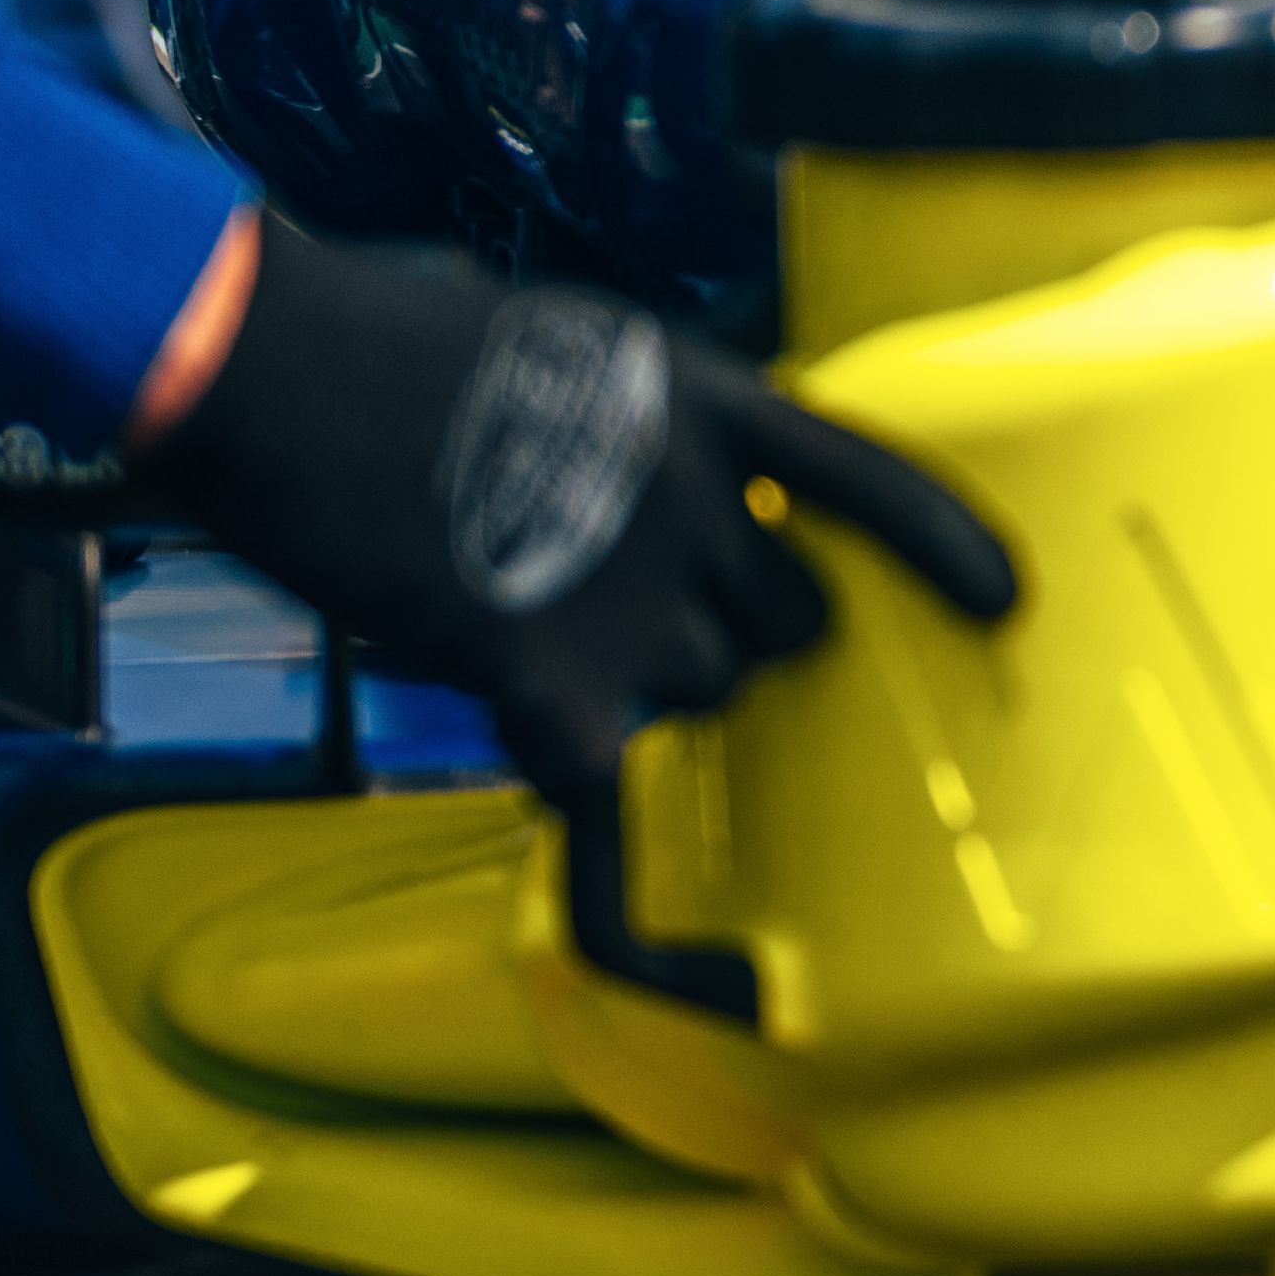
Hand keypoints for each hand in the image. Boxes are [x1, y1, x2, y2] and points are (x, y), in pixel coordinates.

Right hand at [137, 224, 1012, 796]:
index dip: (943, 547)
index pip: (863, 479)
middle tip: (631, 613)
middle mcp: (694, 499)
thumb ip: (616, 417)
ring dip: (644, 693)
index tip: (1006, 604)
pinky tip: (668, 940)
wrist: (269, 364)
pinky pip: (612, 806)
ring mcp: (629, 592)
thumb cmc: (376, 335)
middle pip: (786, 620)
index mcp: (700, 398)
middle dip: (736, 632)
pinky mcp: (546, 676)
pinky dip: (629, 874)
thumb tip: (613, 471)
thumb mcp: (545, 338)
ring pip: (701, 694)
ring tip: (530, 634)